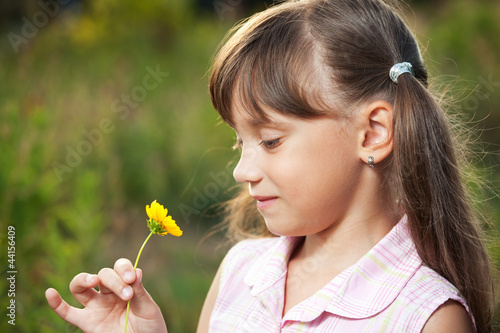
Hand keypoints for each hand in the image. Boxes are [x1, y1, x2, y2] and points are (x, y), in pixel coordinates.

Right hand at [45, 258, 167, 332]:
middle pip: (102, 275)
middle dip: (113, 280)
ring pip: (80, 287)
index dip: (123, 269)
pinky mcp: (87, 322)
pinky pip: (67, 312)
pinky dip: (56, 303)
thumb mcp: (148, 308)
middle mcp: (108, 293)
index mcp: (125, 285)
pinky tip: (50, 293)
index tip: (132, 278)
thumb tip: (136, 271)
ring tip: (92, 281)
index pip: (119, 267)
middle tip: (126, 294)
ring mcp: (96, 307)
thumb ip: (140, 292)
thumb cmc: (150, 326)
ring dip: (83, 279)